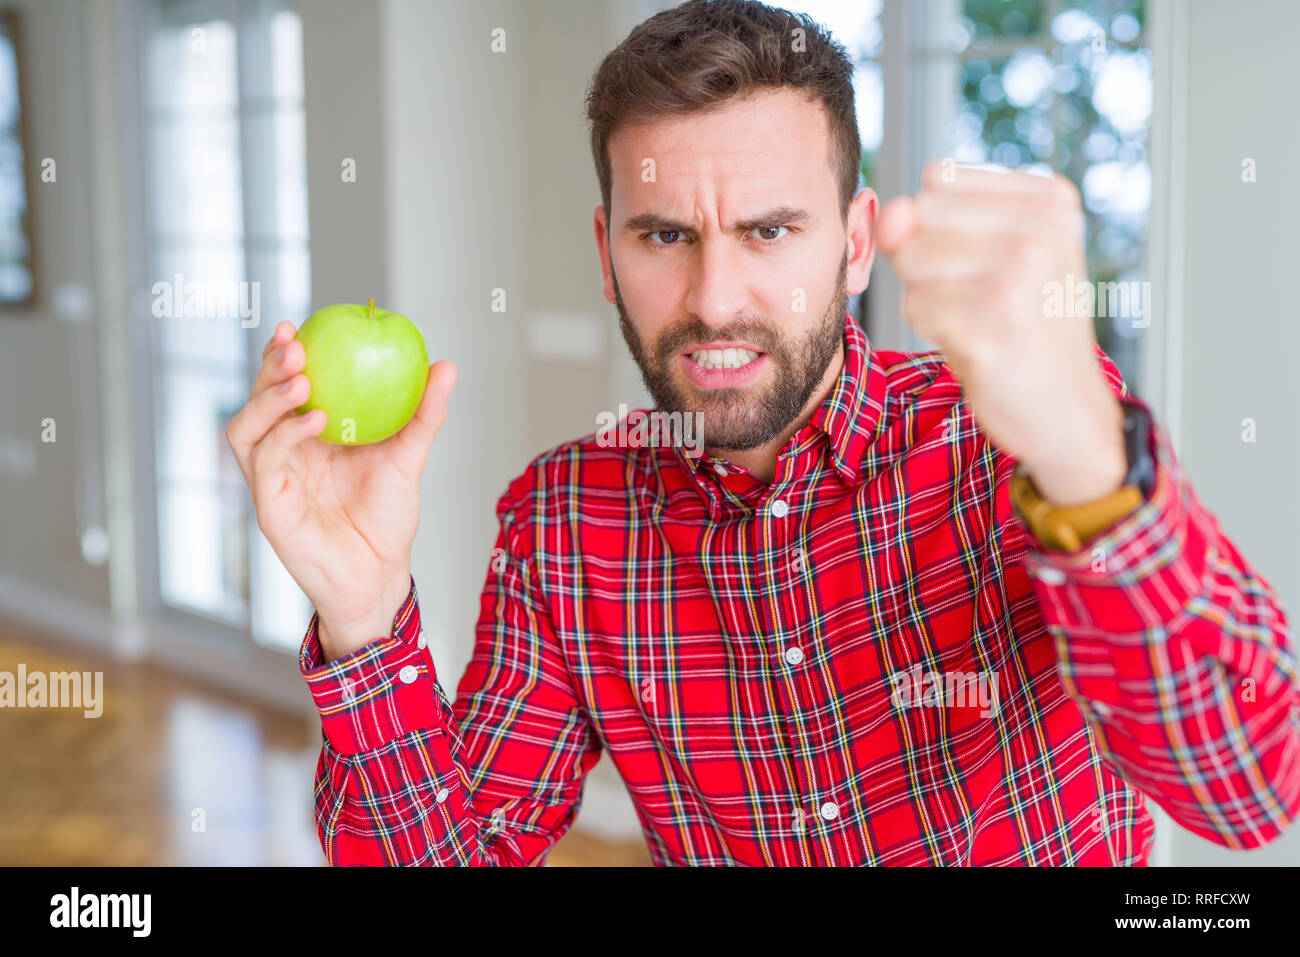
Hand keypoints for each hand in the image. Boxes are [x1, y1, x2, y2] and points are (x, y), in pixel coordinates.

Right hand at [226, 321, 456, 660]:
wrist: (380, 575)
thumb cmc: (388, 519)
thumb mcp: (409, 457)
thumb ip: (424, 414)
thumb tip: (446, 365)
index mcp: (306, 436)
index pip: (283, 386)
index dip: (283, 354)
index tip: (299, 325)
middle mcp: (281, 454)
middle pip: (257, 399)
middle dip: (269, 367)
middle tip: (294, 344)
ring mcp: (269, 480)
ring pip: (246, 427)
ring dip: (268, 399)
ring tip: (303, 380)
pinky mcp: (268, 506)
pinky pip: (264, 461)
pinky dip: (285, 436)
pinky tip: (316, 420)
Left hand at [875, 161, 1124, 506]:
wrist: (1065, 409)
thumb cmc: (1021, 326)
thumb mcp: (990, 255)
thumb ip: (929, 221)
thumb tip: (889, 216)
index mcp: (1050, 198)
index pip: (938, 178)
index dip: (936, 224)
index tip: (985, 262)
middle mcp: (1043, 227)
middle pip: (918, 215)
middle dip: (926, 260)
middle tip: (982, 297)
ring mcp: (1021, 274)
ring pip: (910, 261)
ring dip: (929, 298)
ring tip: (979, 319)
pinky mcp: (994, 323)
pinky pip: (915, 306)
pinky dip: (932, 330)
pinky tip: (976, 343)